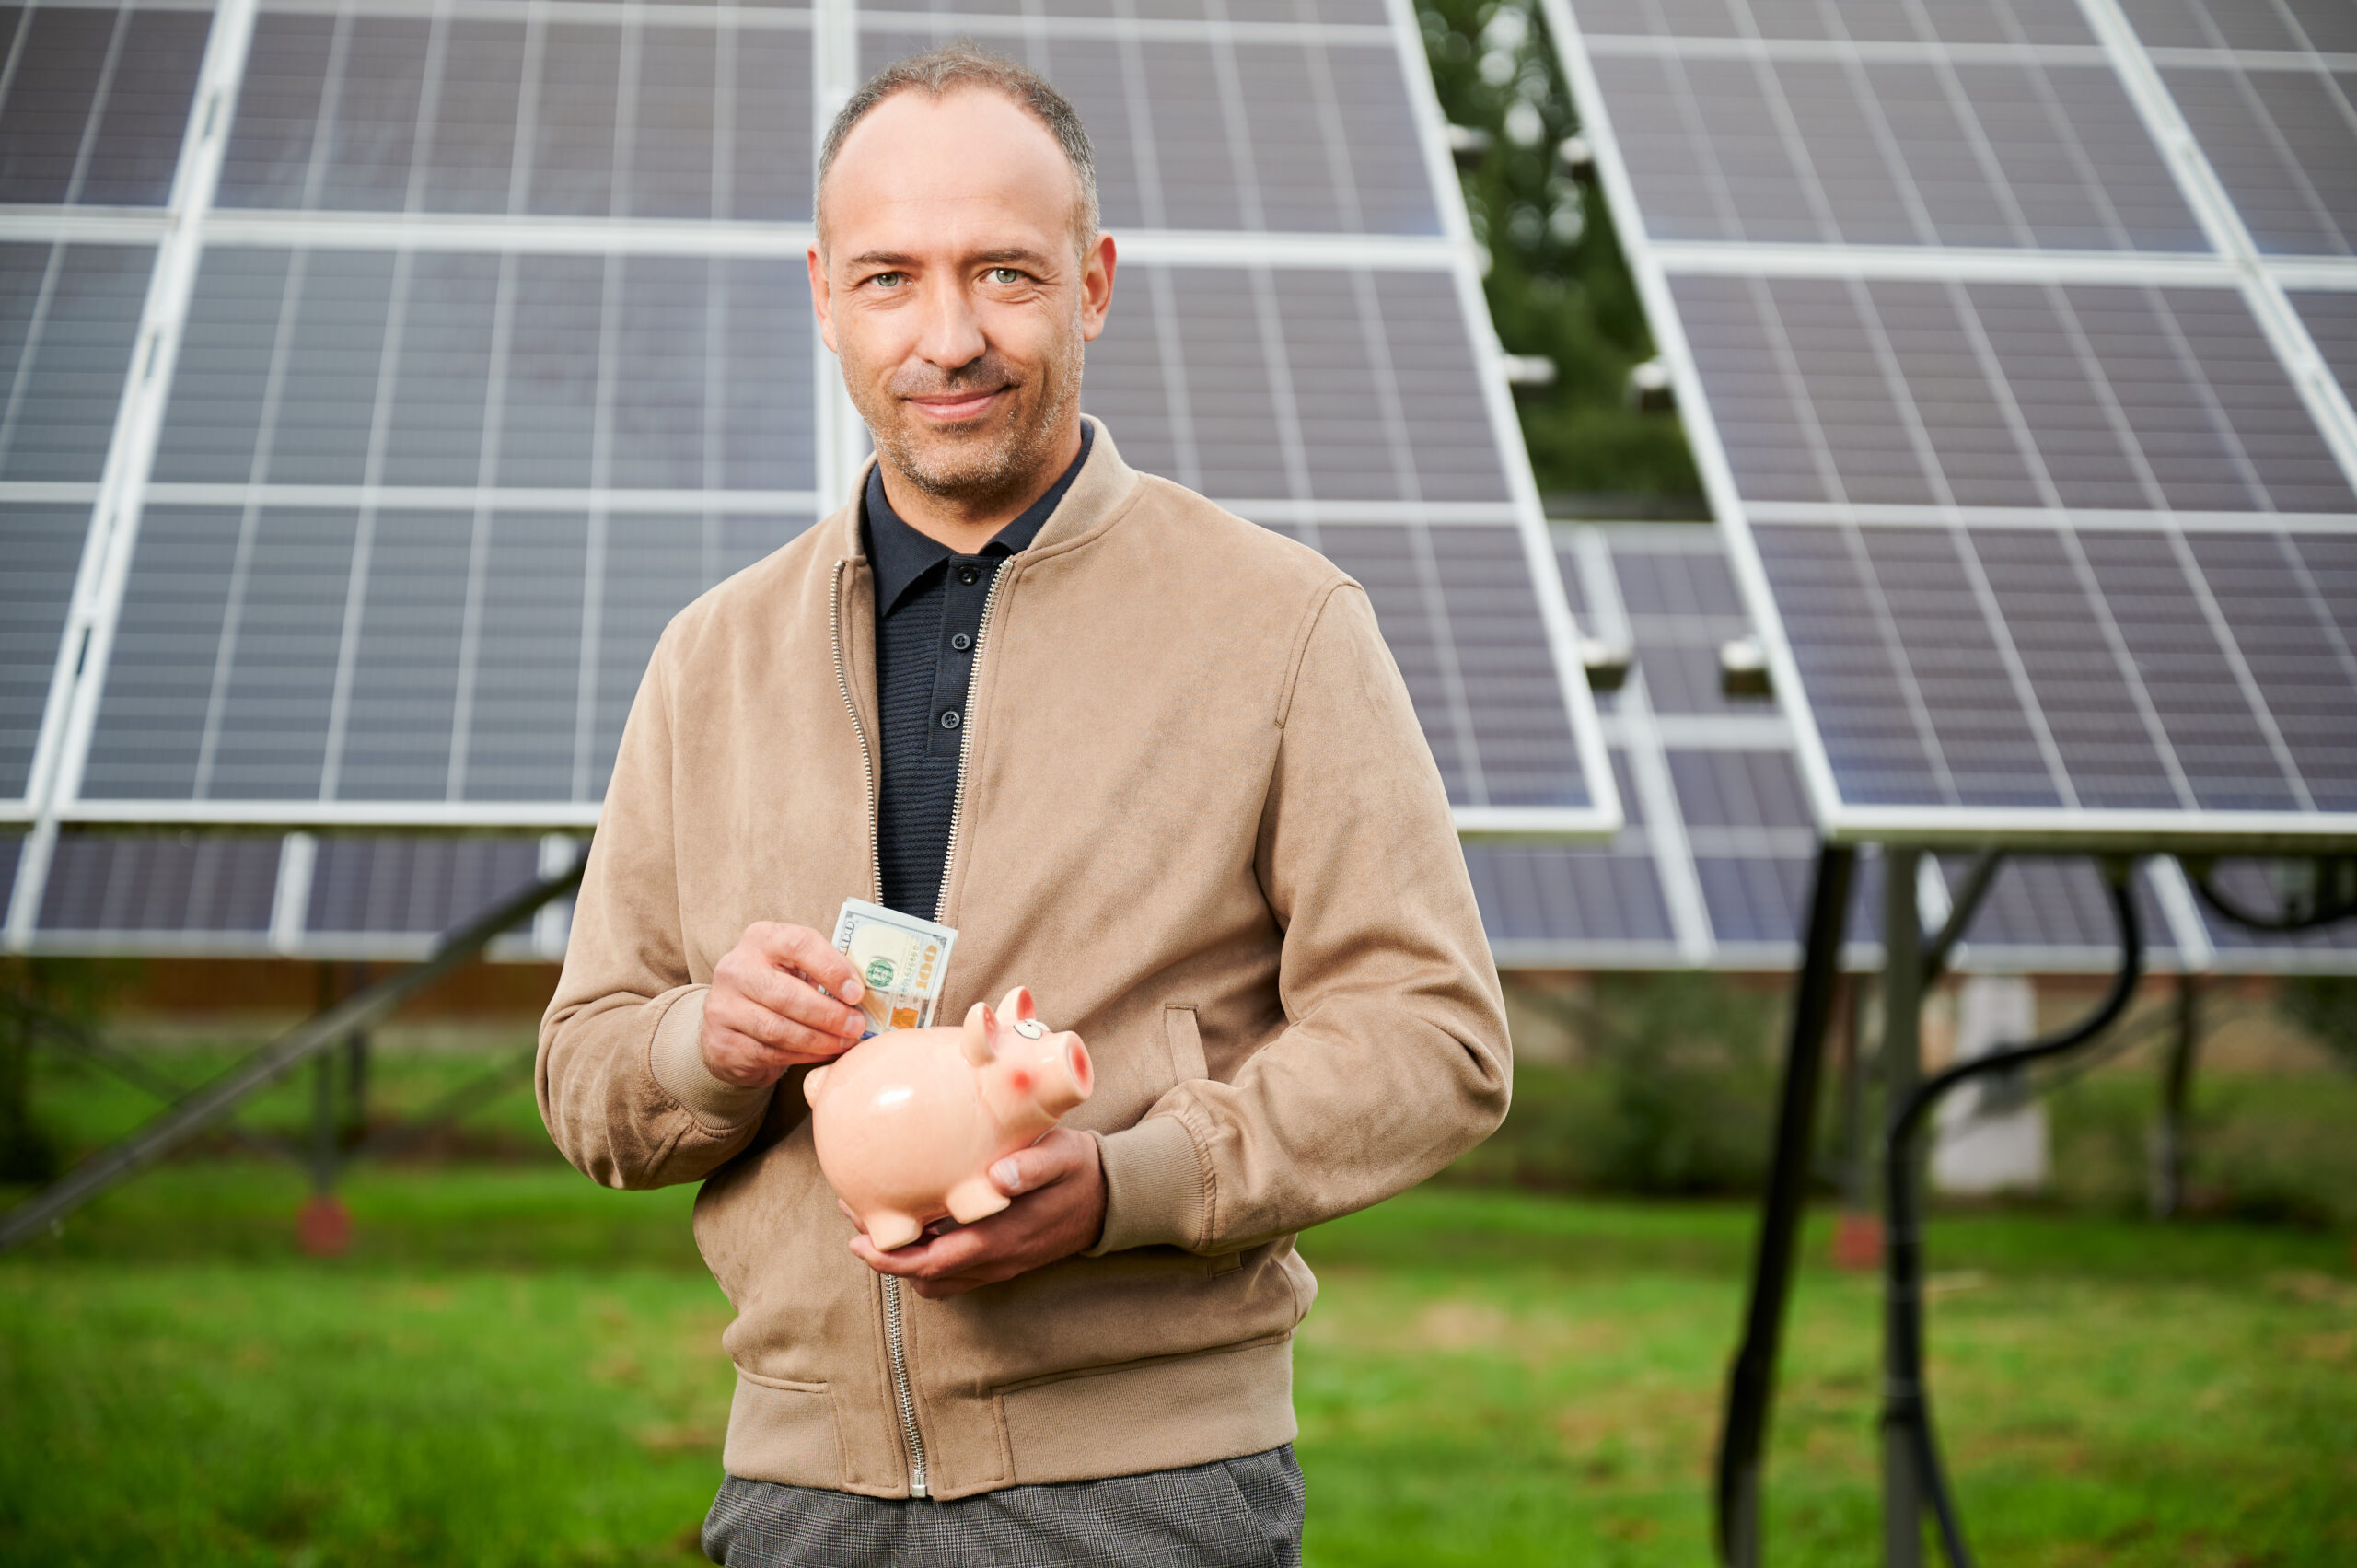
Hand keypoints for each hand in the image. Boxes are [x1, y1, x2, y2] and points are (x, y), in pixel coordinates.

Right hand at [701, 922, 868, 1086]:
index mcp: (761, 938)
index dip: (832, 968)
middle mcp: (735, 968)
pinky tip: (825, 1054)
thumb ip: (825, 971)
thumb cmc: (779, 986)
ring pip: (778, 1029)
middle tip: (857, 1026)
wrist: (731, 1021)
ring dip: (820, 1040)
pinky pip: (769, 1053)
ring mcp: (723, 1007)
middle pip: (786, 994)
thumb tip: (872, 991)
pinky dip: (803, 1057)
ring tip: (846, 1043)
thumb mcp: (796, 967)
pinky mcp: (722, 1043)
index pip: (799, 944)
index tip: (858, 993)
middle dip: (829, 1014)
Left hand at [847, 1129, 1106, 1298]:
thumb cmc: (1078, 1170)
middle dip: (885, 1256)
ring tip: (876, 1223)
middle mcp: (996, 1261)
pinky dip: (924, 1261)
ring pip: (936, 1280)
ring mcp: (997, 1266)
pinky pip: (951, 1276)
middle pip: (925, 1275)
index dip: (894, 1258)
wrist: (1109, 1200)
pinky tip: (914, 1229)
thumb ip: (1034, 1166)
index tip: (859, 1238)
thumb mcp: (1063, 1156)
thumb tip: (999, 1176)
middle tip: (855, 1220)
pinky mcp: (999, 1262)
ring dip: (902, 1260)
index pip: (937, 1261)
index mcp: (1005, 1237)